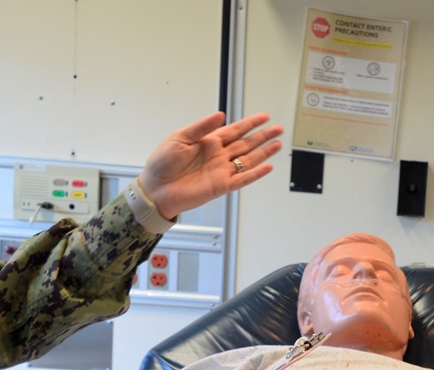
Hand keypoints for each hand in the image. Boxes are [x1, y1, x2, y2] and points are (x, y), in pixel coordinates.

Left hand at [136, 112, 283, 218]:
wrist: (156, 189)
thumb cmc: (162, 164)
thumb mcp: (180, 138)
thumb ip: (202, 127)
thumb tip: (221, 115)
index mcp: (208, 142)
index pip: (235, 130)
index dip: (250, 123)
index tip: (264, 117)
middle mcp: (218, 156)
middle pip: (246, 144)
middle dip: (262, 136)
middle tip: (278, 129)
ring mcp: (221, 171)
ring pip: (248, 160)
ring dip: (263, 152)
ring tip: (278, 144)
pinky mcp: (221, 186)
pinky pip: (243, 179)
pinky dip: (256, 174)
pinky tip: (267, 166)